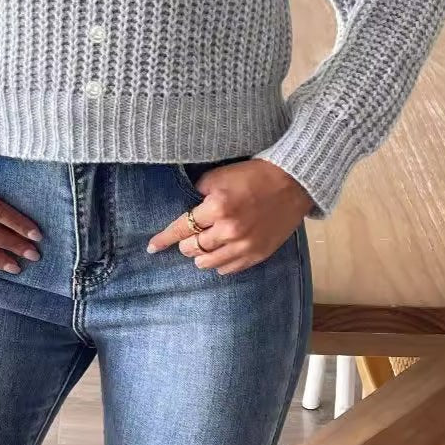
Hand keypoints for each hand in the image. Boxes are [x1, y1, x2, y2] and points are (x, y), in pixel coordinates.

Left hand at [147, 158, 314, 274]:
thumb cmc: (254, 175)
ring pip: (208, 263)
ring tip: (199, 248)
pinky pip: (229, 269)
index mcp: (217, 207)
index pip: (181, 228)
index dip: (164, 239)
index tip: (151, 247)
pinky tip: (218, 255)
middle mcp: (229, 230)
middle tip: (186, 237)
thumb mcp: (220, 175)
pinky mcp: (258, 254)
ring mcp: (244, 245)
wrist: (293, 183)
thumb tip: (186, 206)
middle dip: (185, 243)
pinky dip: (218, 264)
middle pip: (192, 248)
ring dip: (199, 256)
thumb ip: (199, 192)